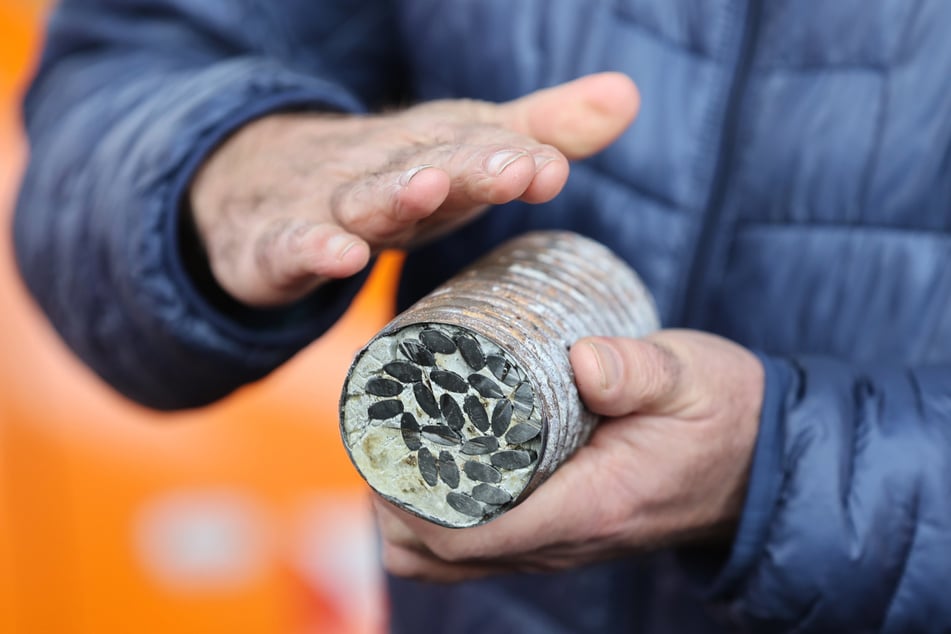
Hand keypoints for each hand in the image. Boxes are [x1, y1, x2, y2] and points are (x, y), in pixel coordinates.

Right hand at [189, 73, 638, 305]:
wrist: (257, 181)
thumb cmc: (384, 173)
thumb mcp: (460, 153)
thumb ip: (538, 131)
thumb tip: (628, 95)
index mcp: (430, 151)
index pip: (472, 147)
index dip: (510, 156)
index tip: (553, 168)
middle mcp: (381, 170)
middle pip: (425, 165)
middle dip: (470, 166)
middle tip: (516, 168)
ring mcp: (326, 204)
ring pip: (361, 199)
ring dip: (395, 193)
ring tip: (428, 186)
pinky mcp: (276, 245)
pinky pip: (291, 247)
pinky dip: (310, 249)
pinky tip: (339, 257)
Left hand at [376, 330, 763, 581]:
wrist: (756, 460)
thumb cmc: (719, 414)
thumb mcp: (689, 378)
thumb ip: (640, 369)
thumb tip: (581, 359)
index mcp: (587, 507)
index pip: (469, 534)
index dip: (406, 501)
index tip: (381, 444)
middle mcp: (563, 540)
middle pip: (441, 555)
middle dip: (392, 503)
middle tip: (377, 434)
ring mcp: (556, 543)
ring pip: (452, 560)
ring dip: (409, 515)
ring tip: (396, 449)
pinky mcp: (556, 531)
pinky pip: (478, 547)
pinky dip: (439, 519)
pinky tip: (434, 468)